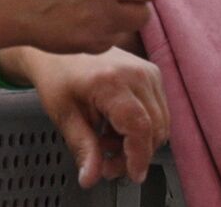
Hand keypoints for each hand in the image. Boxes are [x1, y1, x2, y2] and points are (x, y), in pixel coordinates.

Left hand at [10, 47, 168, 187]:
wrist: (65, 43)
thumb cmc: (59, 74)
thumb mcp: (64, 115)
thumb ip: (82, 147)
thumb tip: (90, 177)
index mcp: (112, 82)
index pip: (140, 127)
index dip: (139, 156)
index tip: (133, 175)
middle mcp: (137, 74)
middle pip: (154, 127)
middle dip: (136, 154)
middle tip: (108, 166)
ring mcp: (148, 71)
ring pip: (160, 121)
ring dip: (140, 141)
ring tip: (107, 143)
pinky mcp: (152, 73)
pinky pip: (159, 109)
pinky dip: (143, 126)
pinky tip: (117, 128)